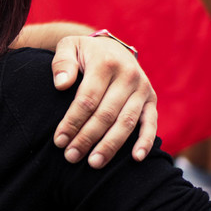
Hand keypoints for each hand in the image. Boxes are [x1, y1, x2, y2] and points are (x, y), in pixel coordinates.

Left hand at [51, 35, 156, 167]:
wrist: (111, 47)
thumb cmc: (85, 52)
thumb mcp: (69, 47)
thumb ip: (62, 63)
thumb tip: (61, 85)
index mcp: (106, 63)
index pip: (87, 99)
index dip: (72, 122)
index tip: (59, 141)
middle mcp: (128, 75)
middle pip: (106, 114)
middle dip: (87, 138)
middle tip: (71, 156)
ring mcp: (142, 88)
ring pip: (126, 122)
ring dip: (110, 145)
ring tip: (94, 163)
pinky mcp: (151, 99)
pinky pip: (150, 123)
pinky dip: (146, 141)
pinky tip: (136, 158)